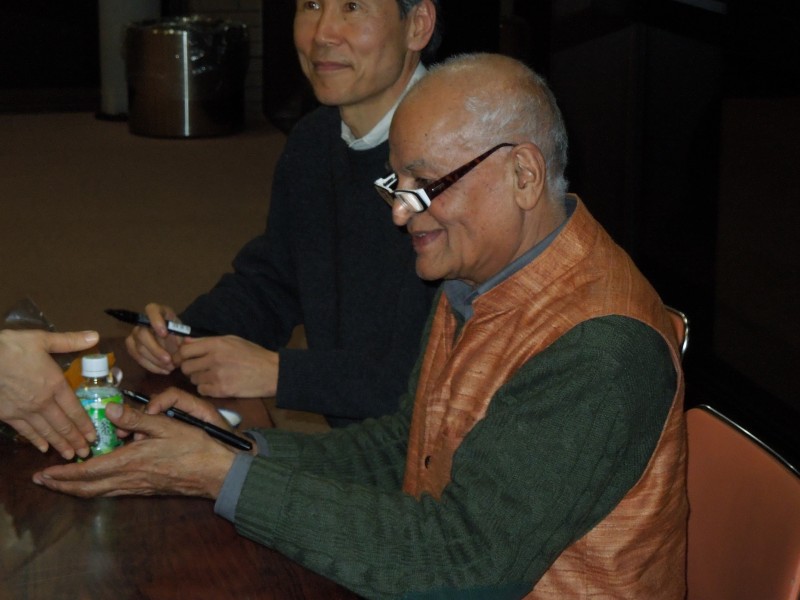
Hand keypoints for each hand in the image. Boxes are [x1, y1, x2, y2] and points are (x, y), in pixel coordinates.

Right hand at [0, 329, 98, 458]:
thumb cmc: (11, 347)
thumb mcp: (43, 339)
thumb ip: (70, 341)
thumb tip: (95, 335)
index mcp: (55, 384)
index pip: (75, 410)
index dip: (85, 425)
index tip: (94, 436)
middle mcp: (43, 402)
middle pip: (63, 425)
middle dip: (76, 440)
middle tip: (86, 453)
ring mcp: (24, 411)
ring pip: (46, 431)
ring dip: (59, 444)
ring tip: (70, 455)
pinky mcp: (7, 415)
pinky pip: (25, 431)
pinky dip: (35, 440)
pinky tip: (42, 448)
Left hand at [32, 401, 237, 498]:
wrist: (216, 472)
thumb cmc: (195, 447)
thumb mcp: (167, 425)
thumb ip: (137, 417)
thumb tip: (108, 409)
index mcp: (131, 461)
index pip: (89, 471)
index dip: (64, 474)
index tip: (45, 473)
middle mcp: (130, 478)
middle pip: (88, 488)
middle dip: (63, 486)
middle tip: (44, 481)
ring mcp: (139, 487)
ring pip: (100, 492)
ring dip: (78, 488)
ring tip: (63, 483)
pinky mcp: (147, 489)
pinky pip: (113, 491)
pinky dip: (96, 488)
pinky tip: (96, 482)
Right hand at [124, 303, 183, 373]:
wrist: (175, 339)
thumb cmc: (179, 332)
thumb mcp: (183, 331)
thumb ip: (180, 336)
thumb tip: (177, 346)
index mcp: (158, 310)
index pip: (151, 309)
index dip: (156, 321)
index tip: (164, 334)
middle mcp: (142, 321)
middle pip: (142, 334)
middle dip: (156, 350)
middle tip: (169, 361)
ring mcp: (135, 334)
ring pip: (139, 348)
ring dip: (155, 361)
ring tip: (170, 368)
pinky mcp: (132, 346)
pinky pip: (137, 358)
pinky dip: (151, 366)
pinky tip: (163, 371)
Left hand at [176, 336, 278, 397]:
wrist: (271, 372)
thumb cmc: (253, 354)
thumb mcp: (232, 340)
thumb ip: (207, 341)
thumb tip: (185, 341)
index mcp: (216, 344)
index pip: (185, 350)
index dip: (179, 356)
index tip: (181, 359)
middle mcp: (214, 359)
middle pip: (186, 367)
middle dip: (189, 368)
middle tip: (198, 369)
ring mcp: (217, 376)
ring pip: (193, 380)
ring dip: (199, 379)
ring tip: (212, 376)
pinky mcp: (221, 391)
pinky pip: (202, 390)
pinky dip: (206, 389)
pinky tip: (217, 384)